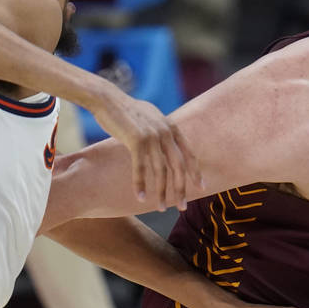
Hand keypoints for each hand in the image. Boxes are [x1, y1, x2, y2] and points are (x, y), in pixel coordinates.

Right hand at [91, 86, 200, 209]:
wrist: (107, 99)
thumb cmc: (126, 110)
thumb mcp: (151, 117)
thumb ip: (162, 129)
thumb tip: (168, 139)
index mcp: (171, 127)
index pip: (188, 153)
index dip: (195, 172)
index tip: (201, 188)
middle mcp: (165, 132)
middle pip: (178, 166)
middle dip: (181, 188)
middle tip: (182, 207)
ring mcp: (152, 136)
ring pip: (160, 171)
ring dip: (161, 192)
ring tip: (161, 208)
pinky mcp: (136, 140)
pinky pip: (140, 168)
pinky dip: (140, 184)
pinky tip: (140, 197)